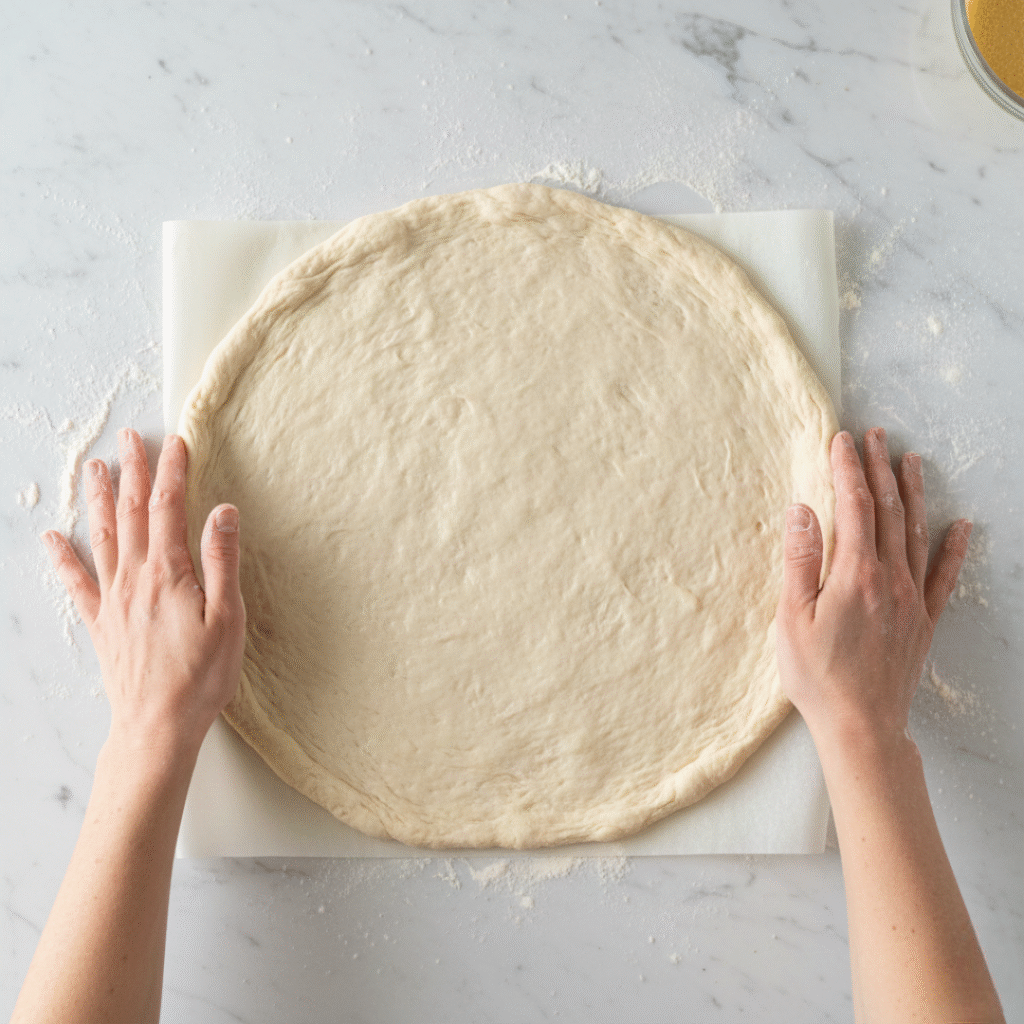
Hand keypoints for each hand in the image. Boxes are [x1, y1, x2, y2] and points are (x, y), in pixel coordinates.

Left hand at [41, 428, 244, 760]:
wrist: (158, 725)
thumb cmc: (201, 676)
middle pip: (130, 514)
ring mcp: (113, 601)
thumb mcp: (227, 617)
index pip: (168, 509)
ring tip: (94, 468)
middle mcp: (134, 579)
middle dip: (132, 472)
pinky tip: (52, 538)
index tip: (176, 442)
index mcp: (168, 574)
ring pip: (102, 538)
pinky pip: (78, 583)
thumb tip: (223, 512)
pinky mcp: (102, 624)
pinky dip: (63, 557)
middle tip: (130, 439)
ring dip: (98, 500)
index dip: (172, 472)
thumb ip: (222, 561)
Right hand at [775, 427, 970, 746]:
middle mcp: (890, 579)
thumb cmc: (818, 677)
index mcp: (854, 574)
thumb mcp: (791, 619)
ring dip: (913, 494)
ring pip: (916, 533)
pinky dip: (953, 548)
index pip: (854, 507)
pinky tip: (960, 527)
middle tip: (875, 436)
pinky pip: (944, 576)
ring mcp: (912, 599)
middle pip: (887, 511)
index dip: (847, 470)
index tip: (841, 441)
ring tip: (911, 462)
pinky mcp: (923, 620)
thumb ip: (799, 561)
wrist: (862, 726)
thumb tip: (802, 510)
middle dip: (879, 469)